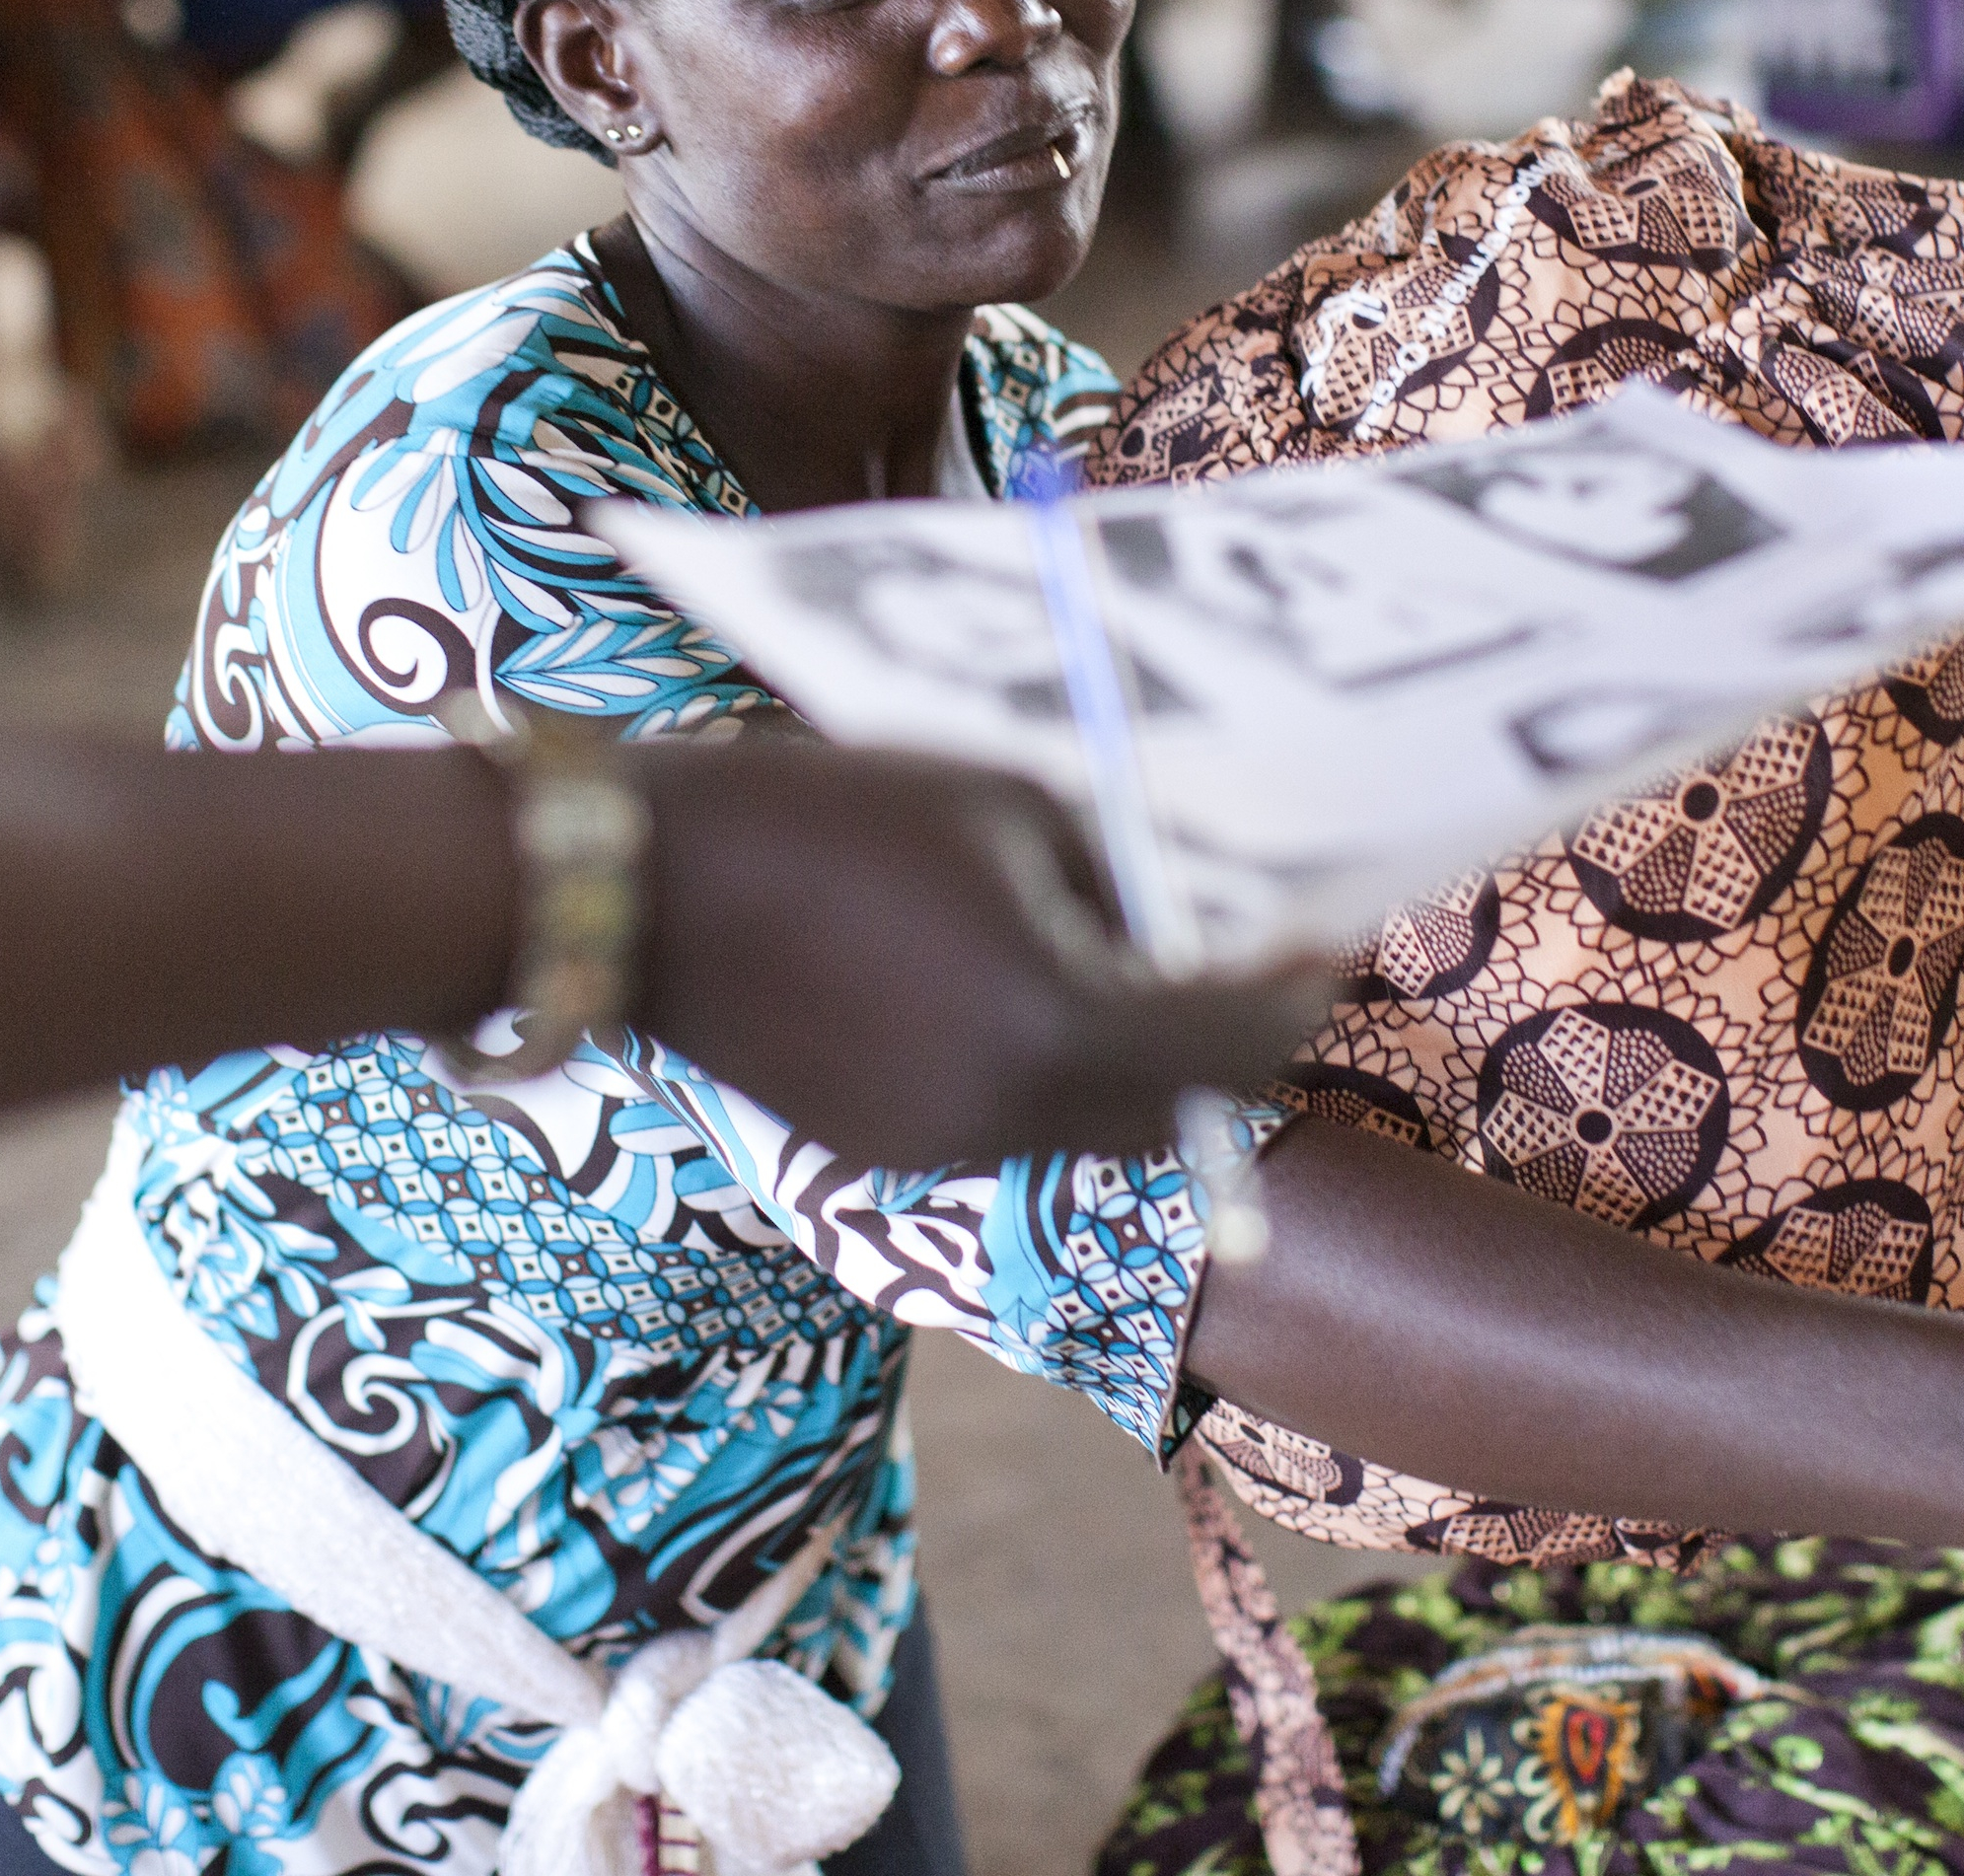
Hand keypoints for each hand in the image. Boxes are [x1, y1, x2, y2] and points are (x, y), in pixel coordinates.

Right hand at [623, 740, 1329, 1169]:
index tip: (1322, 938)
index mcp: (1055, 1017)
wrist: (640, 891)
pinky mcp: (884, 1159)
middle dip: (1231, 1036)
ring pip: (1101, 1125)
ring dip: (1141, 1062)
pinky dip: (1046, 1074)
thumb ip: (1122, 868)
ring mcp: (945, 1151)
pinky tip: (1007, 989)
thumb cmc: (829, 811)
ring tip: (1131, 962)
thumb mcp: (1006, 804)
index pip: (1239, 1036)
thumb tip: (1208, 902)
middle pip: (1186, 1106)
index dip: (1296, 989)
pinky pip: (1012, 1127)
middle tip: (1251, 958)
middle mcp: (1012, 1114)